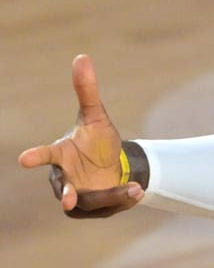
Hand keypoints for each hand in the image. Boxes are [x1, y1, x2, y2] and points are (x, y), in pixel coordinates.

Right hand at [17, 55, 143, 217]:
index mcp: (61, 155)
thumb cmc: (96, 140)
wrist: (112, 165)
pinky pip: (104, 210)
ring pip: (88, 203)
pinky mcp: (90, 209)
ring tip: (134, 189)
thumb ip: (87, 91)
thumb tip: (82, 57)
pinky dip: (121, 202)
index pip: (45, 155)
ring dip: (110, 198)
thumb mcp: (96, 116)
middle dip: (67, 194)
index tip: (23, 159)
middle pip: (64, 189)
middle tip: (69, 198)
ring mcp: (77, 196)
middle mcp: (64, 178)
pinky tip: (136, 192)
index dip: (36, 157)